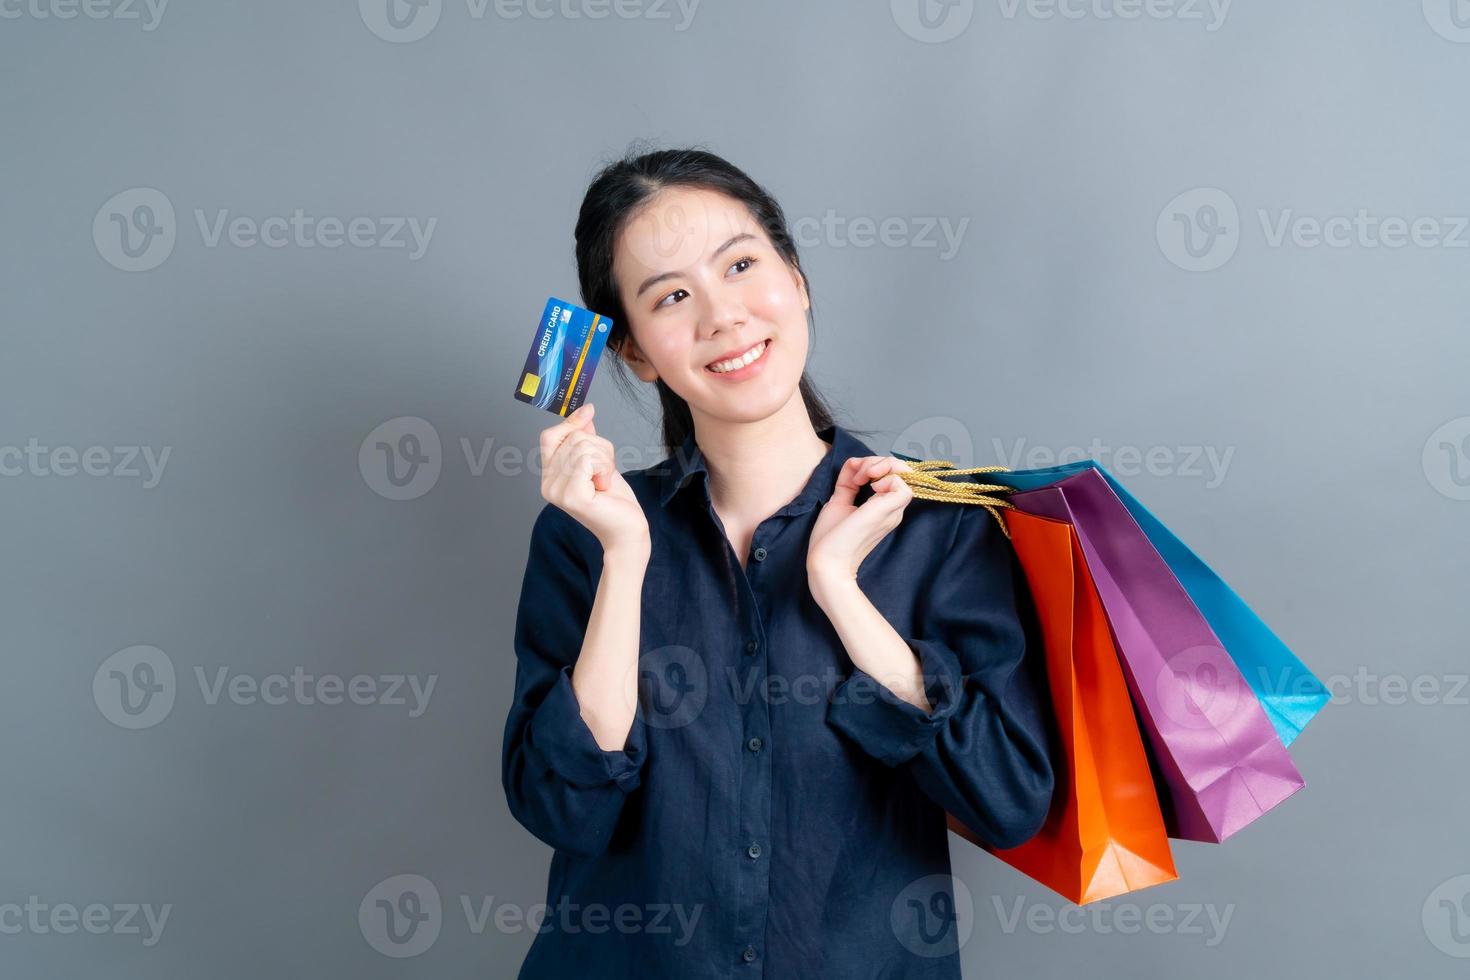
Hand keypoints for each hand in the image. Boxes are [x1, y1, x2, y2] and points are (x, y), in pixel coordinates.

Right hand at [539, 403, 649, 556]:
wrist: (627, 530)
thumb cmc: (614, 500)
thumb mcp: (599, 462)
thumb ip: (587, 439)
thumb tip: (585, 411)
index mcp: (549, 476)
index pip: (550, 436)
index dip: (571, 423)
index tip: (589, 412)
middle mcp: (547, 485)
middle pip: (573, 438)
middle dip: (599, 448)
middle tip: (605, 472)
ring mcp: (557, 492)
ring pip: (583, 447)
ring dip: (604, 459)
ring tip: (605, 480)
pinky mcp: (572, 497)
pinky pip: (588, 460)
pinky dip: (604, 467)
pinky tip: (605, 485)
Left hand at [806, 454, 913, 596]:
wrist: (826, 563)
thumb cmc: (830, 540)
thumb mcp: (839, 502)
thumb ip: (848, 483)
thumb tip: (854, 463)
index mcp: (882, 509)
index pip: (890, 475)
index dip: (872, 465)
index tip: (852, 476)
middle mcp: (892, 510)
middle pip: (898, 471)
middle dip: (877, 461)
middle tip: (857, 474)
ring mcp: (892, 512)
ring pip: (903, 473)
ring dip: (881, 465)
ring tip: (861, 477)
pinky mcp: (887, 512)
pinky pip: (902, 485)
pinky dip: (887, 477)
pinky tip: (869, 484)